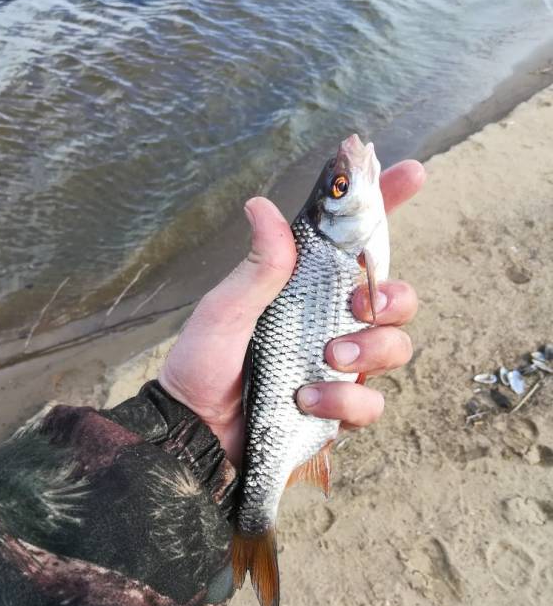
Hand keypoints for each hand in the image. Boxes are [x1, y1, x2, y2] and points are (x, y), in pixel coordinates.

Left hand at [159, 160, 424, 463]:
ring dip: (370, 350)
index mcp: (307, 288)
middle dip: (393, 297)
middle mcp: (332, 322)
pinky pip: (372, 403)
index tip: (410, 173)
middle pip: (396, 297)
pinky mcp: (340, 408)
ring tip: (329, 357)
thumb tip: (260, 204)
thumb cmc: (204, 365)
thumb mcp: (225, 311)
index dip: (385, 205)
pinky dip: (345, 401)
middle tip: (363, 305)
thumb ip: (257, 267)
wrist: (195, 432)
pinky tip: (308, 399)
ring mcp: (341, 366)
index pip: (356, 242)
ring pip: (396, 347)